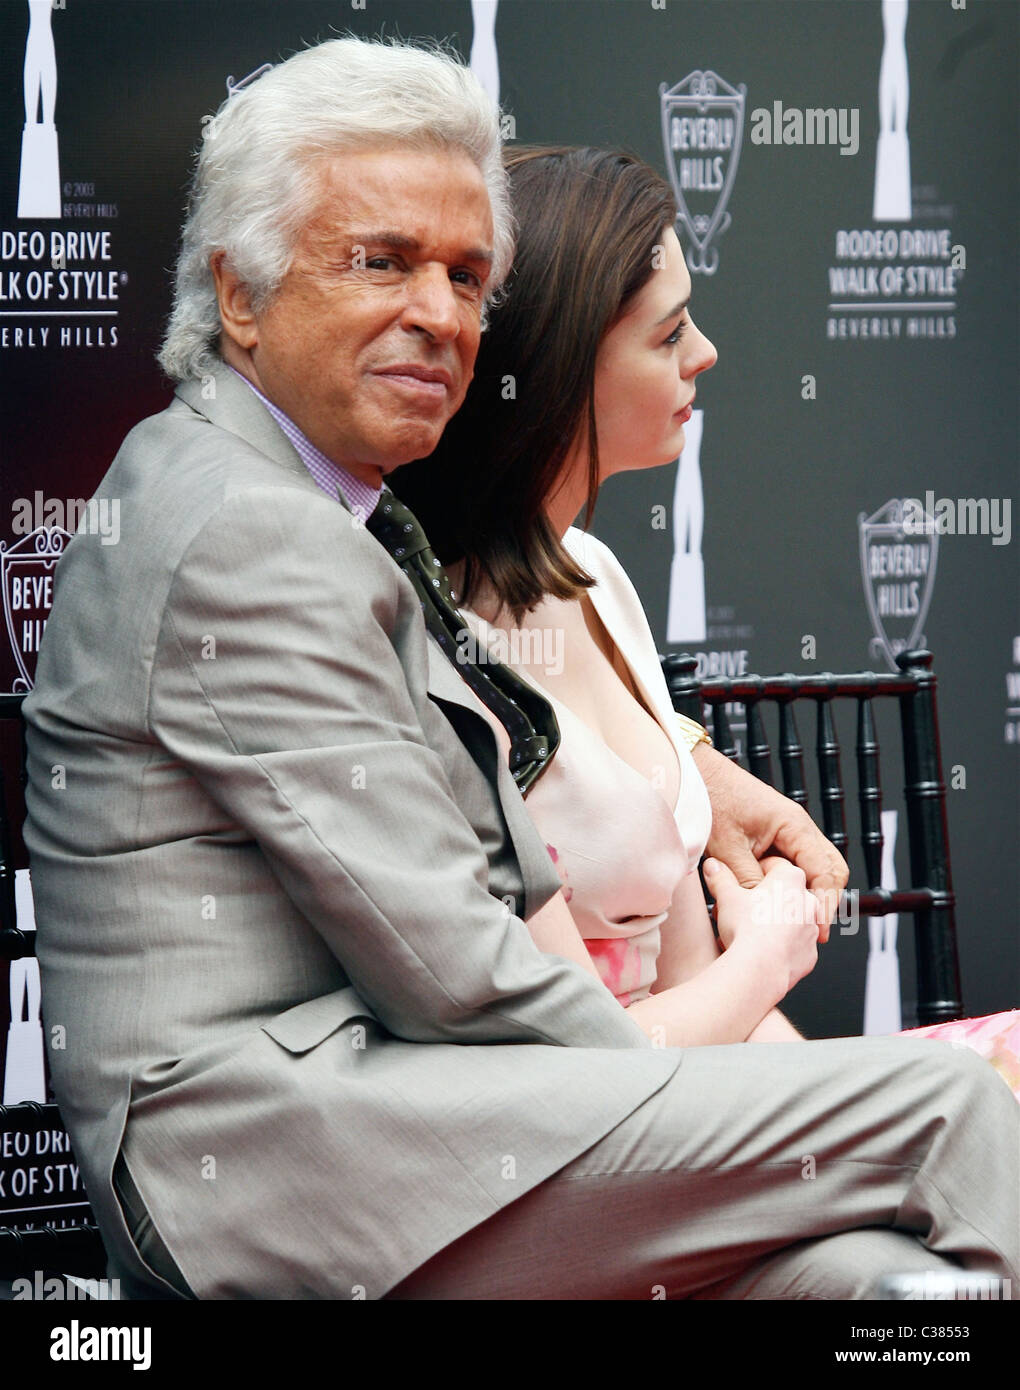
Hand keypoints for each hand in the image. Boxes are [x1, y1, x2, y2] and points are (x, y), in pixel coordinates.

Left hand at [693, 744, 848, 943]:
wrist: (698, 776)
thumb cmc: (712, 800)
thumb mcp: (727, 847)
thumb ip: (750, 880)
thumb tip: (765, 911)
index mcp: (794, 826)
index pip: (825, 870)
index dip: (825, 902)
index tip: (819, 928)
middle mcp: (799, 828)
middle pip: (831, 869)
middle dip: (825, 900)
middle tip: (815, 929)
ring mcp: (789, 832)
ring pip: (815, 868)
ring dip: (807, 893)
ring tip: (794, 919)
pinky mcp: (776, 836)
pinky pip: (795, 863)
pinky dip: (791, 883)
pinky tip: (775, 901)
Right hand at [704, 856, 819, 995]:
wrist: (760, 969)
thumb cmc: (747, 929)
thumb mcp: (726, 896)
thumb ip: (720, 877)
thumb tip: (713, 866)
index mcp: (790, 879)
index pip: (774, 865)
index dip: (755, 872)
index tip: (744, 882)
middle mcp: (808, 902)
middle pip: (785, 894)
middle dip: (767, 901)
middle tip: (745, 910)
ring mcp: (811, 929)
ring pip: (792, 921)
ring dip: (776, 924)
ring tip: (751, 933)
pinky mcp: (809, 954)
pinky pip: (795, 946)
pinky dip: (782, 948)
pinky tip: (763, 952)